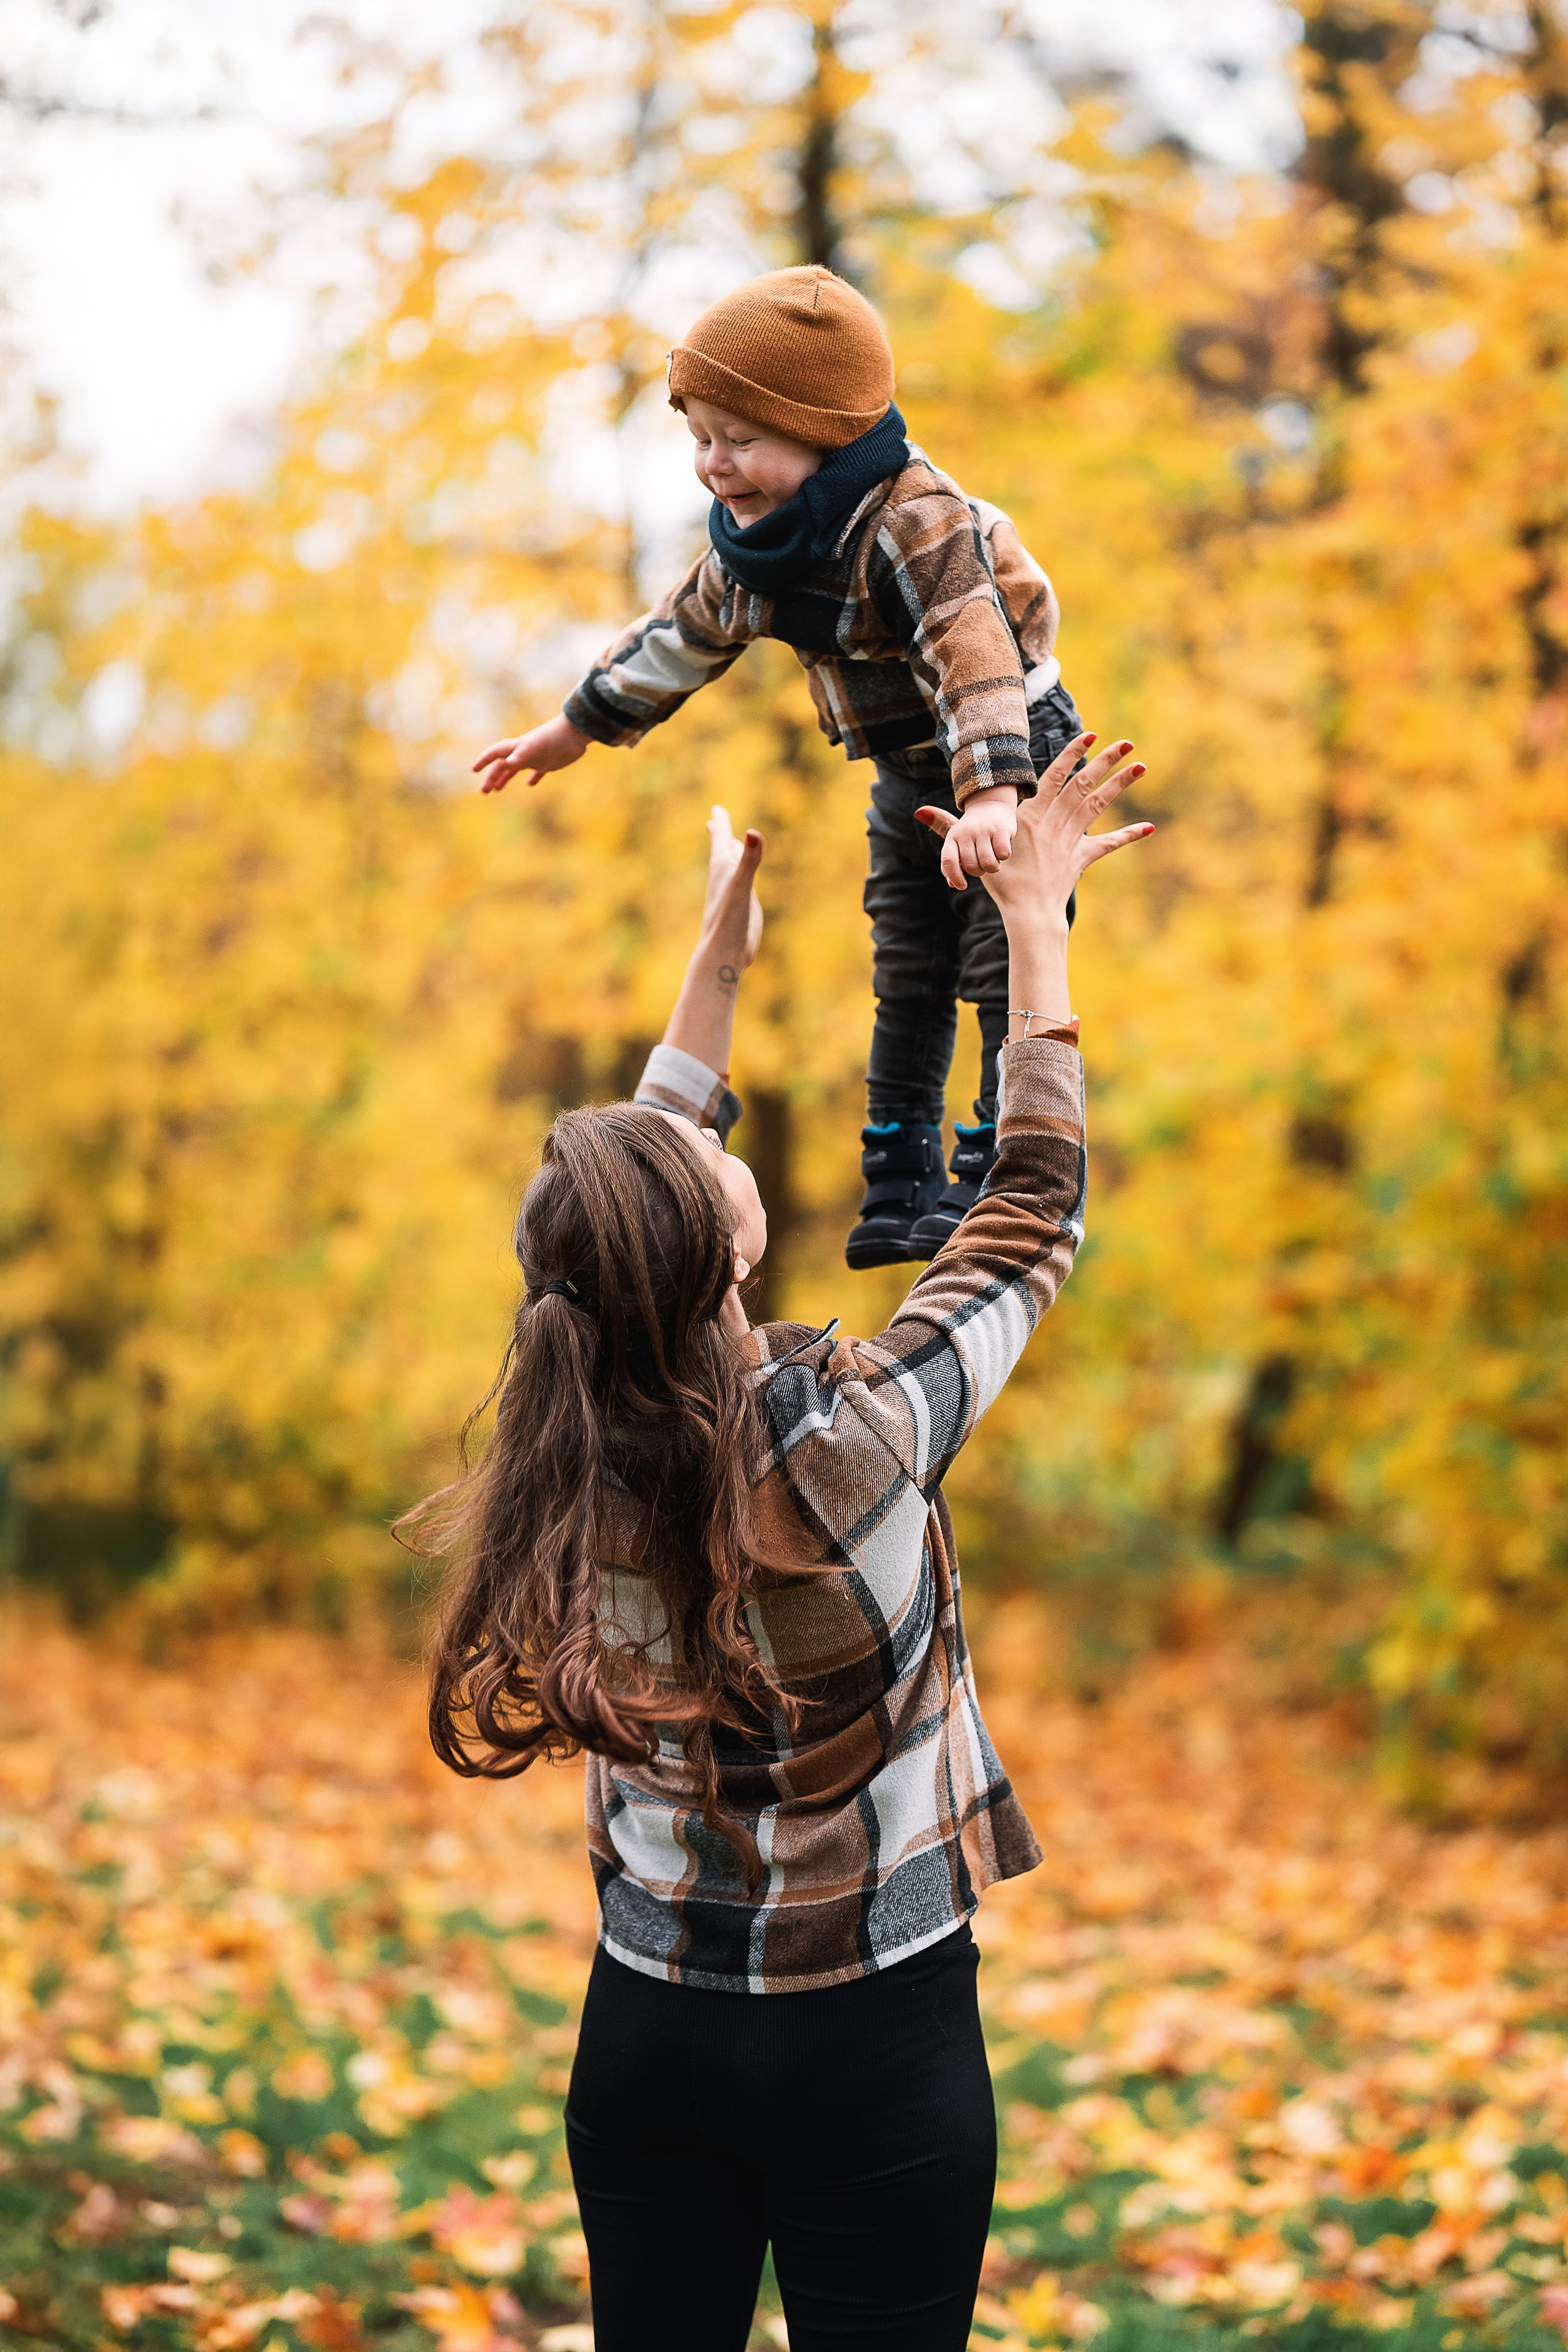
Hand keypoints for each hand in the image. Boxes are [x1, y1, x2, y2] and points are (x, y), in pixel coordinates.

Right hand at [473, 711, 588, 792]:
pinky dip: (532, 778)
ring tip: (497, 790)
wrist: (576, 732)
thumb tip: (506, 764)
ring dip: (505, 778)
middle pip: (502, 765)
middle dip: (492, 777)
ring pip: (515, 769)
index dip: (484, 760)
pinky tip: (530, 784)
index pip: (496, 754)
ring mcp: (536, 758)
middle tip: (484, 791)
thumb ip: (522, 755)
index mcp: (518, 747)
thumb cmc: (554, 737)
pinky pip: (537, 772)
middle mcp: (524, 753)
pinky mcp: (549, 763)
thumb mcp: (536, 746)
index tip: (474, 770)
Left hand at [699, 805, 762, 978]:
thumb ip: (749, 860)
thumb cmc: (729, 919)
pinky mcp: (742, 906)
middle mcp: (725, 878)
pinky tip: (742, 877)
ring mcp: (733, 892)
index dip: (720, 822)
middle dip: (720, 833)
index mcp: (722, 868)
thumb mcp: (741, 885)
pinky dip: (741, 873)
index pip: (720, 838)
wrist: (725, 952)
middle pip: (721, 848)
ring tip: (728, 843)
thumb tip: (752, 833)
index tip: (716, 808)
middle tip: (715, 818)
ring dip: (729, 852)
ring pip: (730, 866)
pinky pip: (741, 882)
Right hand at [916, 733, 1151, 924]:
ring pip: (1099, 806)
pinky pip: (1109, 844)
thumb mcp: (970, 849)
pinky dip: (1129, 835)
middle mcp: (1055, 822)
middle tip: (1128, 741)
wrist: (1027, 913)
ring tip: (1142, 765)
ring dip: (1121, 784)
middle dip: (1106, 761)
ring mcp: (1072, 840)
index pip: (1055, 776)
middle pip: (1084, 785)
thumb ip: (946, 827)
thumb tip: (918, 811)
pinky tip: (1150, 826)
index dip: (1072, 754)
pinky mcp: (1083, 859)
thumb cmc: (999, 882)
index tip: (1089, 734)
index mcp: (1033, 815)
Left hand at [935, 783, 1018, 891]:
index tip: (962, 886)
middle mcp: (965, 832)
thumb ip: (953, 862)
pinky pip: (1003, 854)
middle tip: (983, 863)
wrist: (990, 804)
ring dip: (993, 866)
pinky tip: (1002, 848)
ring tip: (993, 857)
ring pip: (988, 863)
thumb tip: (952, 884)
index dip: (955, 877)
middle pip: (971, 866)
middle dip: (979, 871)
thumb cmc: (972, 832)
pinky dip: (1004, 856)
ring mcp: (983, 829)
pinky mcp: (1001, 828)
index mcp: (952, 837)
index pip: (949, 861)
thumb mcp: (957, 843)